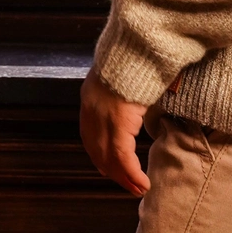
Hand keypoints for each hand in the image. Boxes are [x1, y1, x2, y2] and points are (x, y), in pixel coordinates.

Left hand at [80, 65, 150, 196]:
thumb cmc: (134, 53)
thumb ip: (121, 89)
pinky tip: (141, 182)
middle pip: (98, 150)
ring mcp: (103, 117)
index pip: (90, 134)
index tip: (106, 168)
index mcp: (91, 97)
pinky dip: (132, 173)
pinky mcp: (118, 123)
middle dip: (112, 171)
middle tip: (126, 185)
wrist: (135, 43)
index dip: (99, 154)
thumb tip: (133, 99)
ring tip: (137, 188)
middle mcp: (92, 110)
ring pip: (110, 158)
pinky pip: (123, 156)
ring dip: (124, 177)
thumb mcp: (122, 73)